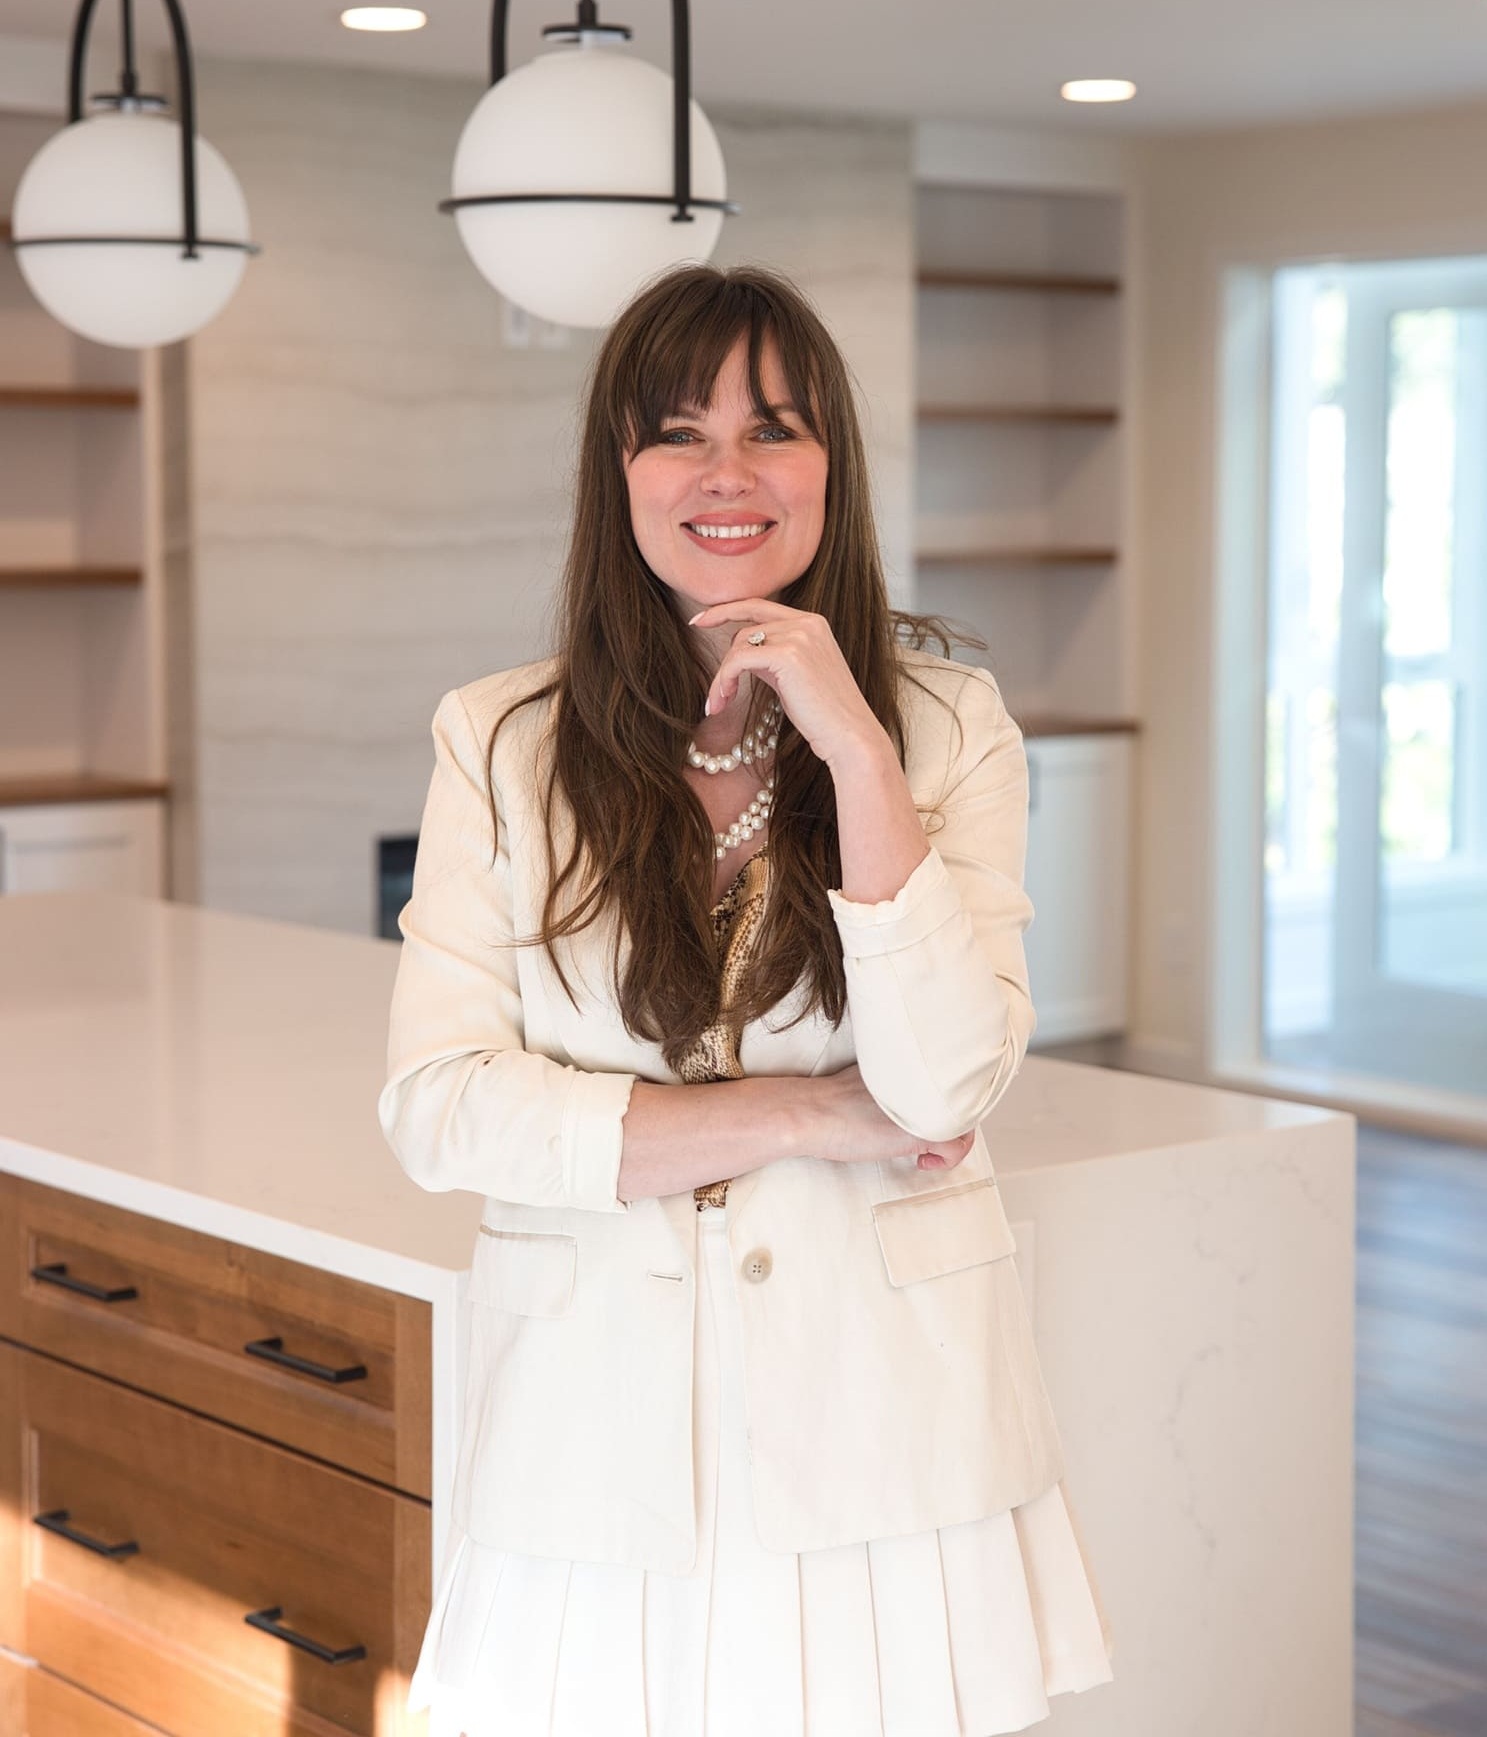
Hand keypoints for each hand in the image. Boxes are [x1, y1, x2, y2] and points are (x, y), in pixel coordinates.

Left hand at [689, 598, 887, 768]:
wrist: (851, 737)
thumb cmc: (824, 716)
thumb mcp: (797, 677)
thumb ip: (774, 657)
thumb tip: (742, 655)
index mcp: (812, 623)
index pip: (758, 606)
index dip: (725, 610)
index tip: (698, 621)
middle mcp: (807, 622)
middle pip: (744, 630)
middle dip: (724, 661)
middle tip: (716, 695)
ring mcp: (799, 636)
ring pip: (738, 646)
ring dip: (721, 678)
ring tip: (719, 704)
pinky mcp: (787, 655)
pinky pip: (738, 660)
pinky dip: (723, 681)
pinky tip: (721, 702)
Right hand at [806, 1064, 975, 1171]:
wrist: (812, 1112)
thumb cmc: (831, 1101)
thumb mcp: (873, 1082)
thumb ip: (897, 1086)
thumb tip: (910, 1101)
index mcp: (914, 1064)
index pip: (953, 1082)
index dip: (944, 1104)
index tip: (928, 1118)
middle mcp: (926, 1080)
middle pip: (963, 1101)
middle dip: (949, 1123)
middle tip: (927, 1137)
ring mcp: (927, 1105)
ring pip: (966, 1124)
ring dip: (949, 1140)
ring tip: (925, 1150)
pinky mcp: (924, 1132)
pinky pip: (957, 1149)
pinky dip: (945, 1161)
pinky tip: (921, 1161)